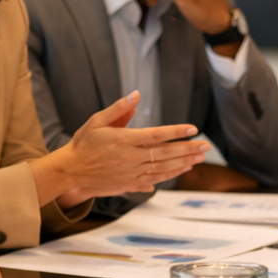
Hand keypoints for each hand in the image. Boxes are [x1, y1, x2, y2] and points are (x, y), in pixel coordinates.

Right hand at [32, 91, 209, 202]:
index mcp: (124, 140)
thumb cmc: (84, 142)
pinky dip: (171, 174)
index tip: (193, 129)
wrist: (71, 170)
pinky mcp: (130, 183)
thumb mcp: (97, 120)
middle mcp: (130, 158)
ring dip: (183, 163)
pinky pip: (155, 179)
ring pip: (163, 168)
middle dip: (187, 149)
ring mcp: (131, 172)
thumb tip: (136, 94)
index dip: (176, 132)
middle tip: (205, 146)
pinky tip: (183, 169)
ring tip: (199, 157)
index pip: (156, 135)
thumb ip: (119, 109)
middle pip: (165, 154)